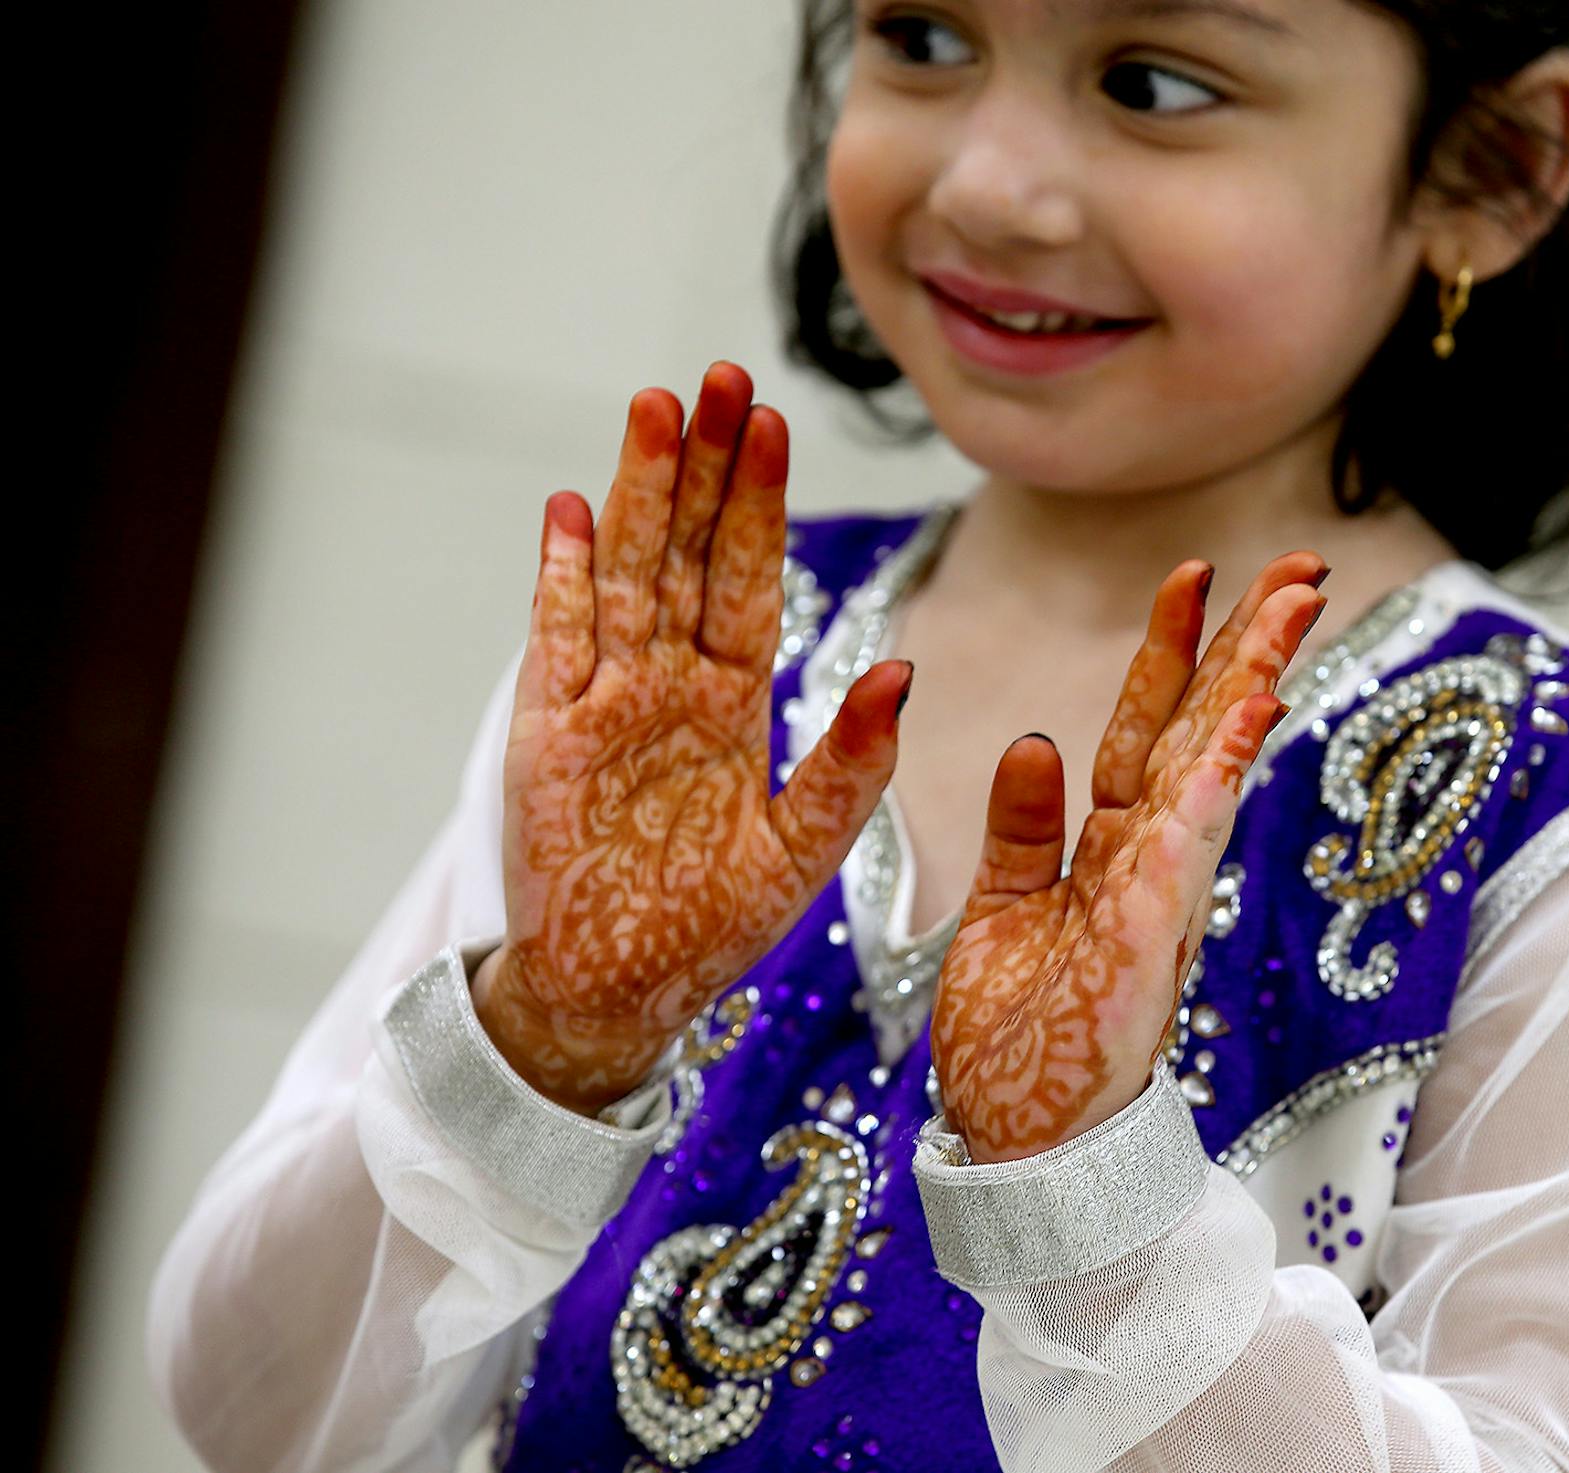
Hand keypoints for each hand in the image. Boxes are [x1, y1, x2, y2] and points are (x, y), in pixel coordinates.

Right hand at [473, 364, 910, 1113]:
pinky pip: (557, 640)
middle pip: (689, 552)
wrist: (619, 997)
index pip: (754, 578)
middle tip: (721, 375)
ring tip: (655, 407)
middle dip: (704, 466)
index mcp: (737, 700)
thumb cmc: (714, 926)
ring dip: (640, 493)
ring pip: (628, 573)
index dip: (762, 503)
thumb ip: (850, 761)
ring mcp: (607, 700)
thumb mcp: (804, 848)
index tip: (774, 423)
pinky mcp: (549, 735)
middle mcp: (673, 683)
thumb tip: (904, 668)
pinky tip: (573, 510)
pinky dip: (562, 578)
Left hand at [929, 555, 1327, 1162]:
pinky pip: (1184, 843)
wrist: (1015, 1153)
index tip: (1196, 574)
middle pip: (1204, 733)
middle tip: (1301, 562)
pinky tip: (1247, 712)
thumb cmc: (1018, 1044)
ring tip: (1293, 606)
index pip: (1150, 729)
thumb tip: (1035, 741)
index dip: (1173, 650)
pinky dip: (1217, 775)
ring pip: (1212, 771)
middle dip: (1249, 643)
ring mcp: (1158, 900)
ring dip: (1253, 684)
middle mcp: (1149, 866)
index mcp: (1111, 853)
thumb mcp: (1004, 914)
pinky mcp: (1148, 940)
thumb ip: (1025, 830)